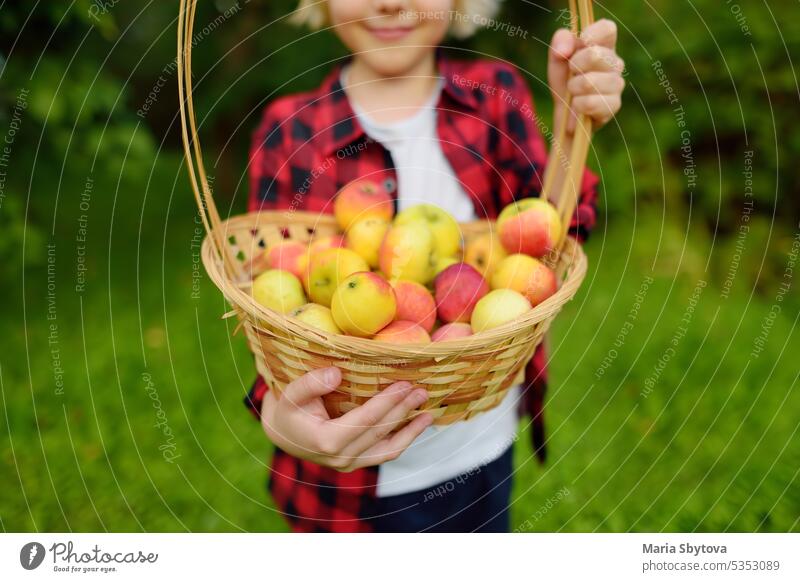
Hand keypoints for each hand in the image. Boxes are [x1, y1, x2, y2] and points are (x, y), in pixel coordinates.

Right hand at [260, 366, 432, 470]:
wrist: (282, 434)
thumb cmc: (286, 409)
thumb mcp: (289, 393)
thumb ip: (310, 383)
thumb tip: (337, 374)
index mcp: (326, 442)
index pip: (365, 420)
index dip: (387, 402)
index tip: (405, 384)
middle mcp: (340, 458)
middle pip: (380, 432)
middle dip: (403, 410)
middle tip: (421, 390)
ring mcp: (349, 464)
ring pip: (388, 449)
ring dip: (411, 430)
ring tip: (427, 411)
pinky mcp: (356, 463)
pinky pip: (385, 453)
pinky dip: (404, 439)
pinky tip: (418, 424)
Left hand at [548, 19, 624, 133]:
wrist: (565, 114)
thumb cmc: (565, 81)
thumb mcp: (557, 58)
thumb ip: (560, 42)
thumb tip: (564, 50)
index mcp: (604, 46)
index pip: (607, 29)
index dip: (591, 34)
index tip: (580, 45)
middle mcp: (615, 63)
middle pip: (594, 55)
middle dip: (574, 67)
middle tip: (571, 75)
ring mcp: (617, 84)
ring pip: (589, 81)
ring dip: (573, 88)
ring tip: (573, 93)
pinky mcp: (614, 105)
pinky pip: (590, 103)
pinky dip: (577, 106)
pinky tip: (577, 107)